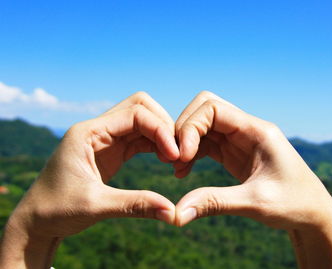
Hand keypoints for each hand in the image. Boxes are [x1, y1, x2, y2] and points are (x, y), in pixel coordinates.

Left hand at [0, 92, 178, 267]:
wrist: (37, 221)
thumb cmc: (56, 210)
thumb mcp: (96, 206)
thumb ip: (136, 205)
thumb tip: (172, 212)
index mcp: (88, 132)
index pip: (134, 114)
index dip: (160, 130)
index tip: (175, 155)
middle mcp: (97, 129)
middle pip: (140, 107)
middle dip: (164, 125)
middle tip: (178, 152)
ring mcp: (105, 139)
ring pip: (143, 122)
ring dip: (162, 136)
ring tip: (175, 160)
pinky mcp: (113, 151)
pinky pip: (140, 139)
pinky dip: (156, 146)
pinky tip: (166, 161)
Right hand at [174, 91, 331, 267]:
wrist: (313, 215)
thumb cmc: (294, 205)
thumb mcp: (254, 203)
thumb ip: (214, 203)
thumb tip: (175, 213)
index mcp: (258, 131)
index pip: (213, 108)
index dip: (190, 127)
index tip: (180, 156)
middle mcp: (248, 130)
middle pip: (205, 109)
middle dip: (184, 129)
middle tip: (173, 159)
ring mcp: (242, 141)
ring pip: (203, 127)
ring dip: (185, 143)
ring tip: (177, 170)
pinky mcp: (236, 154)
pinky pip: (207, 144)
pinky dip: (192, 154)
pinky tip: (183, 173)